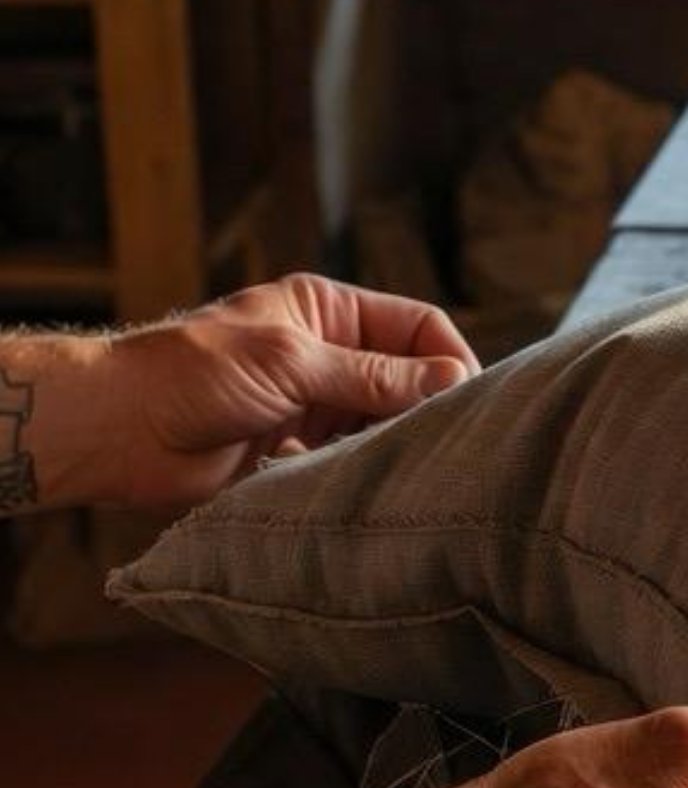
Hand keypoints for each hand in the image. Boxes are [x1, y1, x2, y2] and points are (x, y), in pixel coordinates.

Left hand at [99, 274, 477, 506]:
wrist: (118, 433)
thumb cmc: (191, 374)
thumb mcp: (292, 361)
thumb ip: (374, 375)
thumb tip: (452, 380)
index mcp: (330, 311)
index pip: (418, 326)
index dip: (449, 358)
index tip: (469, 398)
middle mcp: (331, 354)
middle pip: (409, 376)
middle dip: (427, 405)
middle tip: (447, 439)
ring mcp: (317, 403)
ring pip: (385, 421)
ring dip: (393, 441)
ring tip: (403, 461)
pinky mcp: (302, 451)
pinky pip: (354, 459)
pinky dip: (360, 468)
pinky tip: (351, 476)